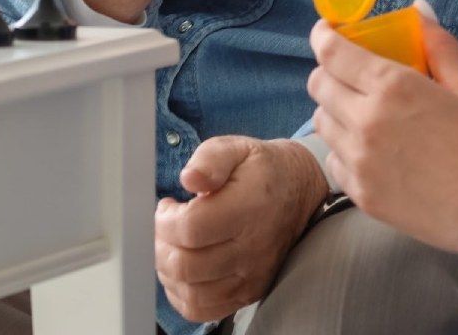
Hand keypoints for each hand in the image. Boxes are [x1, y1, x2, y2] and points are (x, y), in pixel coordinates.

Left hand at [155, 135, 327, 322]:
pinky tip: (182, 270)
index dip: (165, 220)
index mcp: (250, 207)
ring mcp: (252, 275)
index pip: (191, 228)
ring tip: (172, 246)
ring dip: (168, 270)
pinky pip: (203, 309)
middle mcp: (253, 247)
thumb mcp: (236, 148)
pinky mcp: (249, 292)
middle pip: (186, 265)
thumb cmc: (260, 170)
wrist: (297, 192)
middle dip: (161, 245)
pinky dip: (182, 294)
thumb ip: (209, 159)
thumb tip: (189, 179)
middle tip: (164, 227)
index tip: (167, 206)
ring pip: (191, 292)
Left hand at [307, 3, 457, 257]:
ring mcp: (360, 163)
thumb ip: (438, 47)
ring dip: (335, 110)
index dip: (323, 36)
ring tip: (364, 111)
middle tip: (351, 71)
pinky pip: (334, 163)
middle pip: (319, 85)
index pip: (333, 53)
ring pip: (321, 124)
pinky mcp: (363, 197)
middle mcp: (366, 122)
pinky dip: (343, 150)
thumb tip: (420, 10)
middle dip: (329, 71)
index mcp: (393, 87)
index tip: (326, 31)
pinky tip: (372, 150)